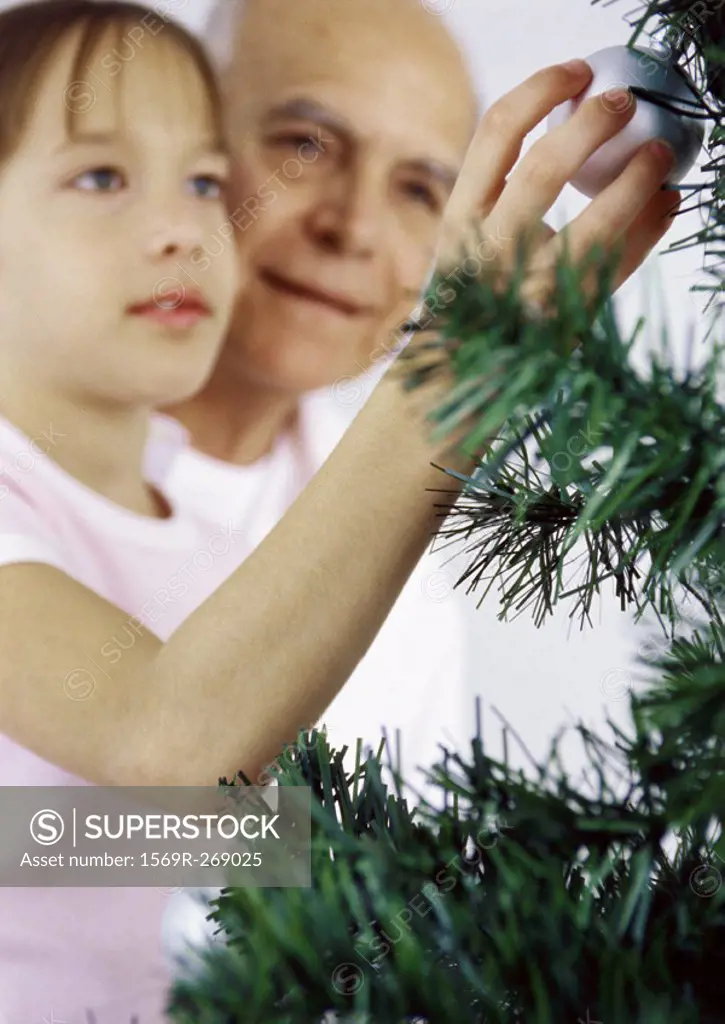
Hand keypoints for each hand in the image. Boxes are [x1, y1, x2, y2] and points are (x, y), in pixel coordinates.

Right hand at [437, 60, 680, 312]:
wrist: (462, 377)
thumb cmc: (473, 299)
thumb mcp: (468, 242)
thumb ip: (499, 194)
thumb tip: (571, 128)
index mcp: (459, 220)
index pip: (497, 133)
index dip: (542, 89)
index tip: (577, 73)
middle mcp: (490, 253)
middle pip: (546, 166)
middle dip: (595, 123)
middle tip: (624, 103)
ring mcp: (530, 289)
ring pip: (596, 223)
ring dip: (638, 178)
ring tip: (660, 153)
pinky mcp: (565, 318)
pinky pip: (619, 266)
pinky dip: (649, 228)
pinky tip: (663, 204)